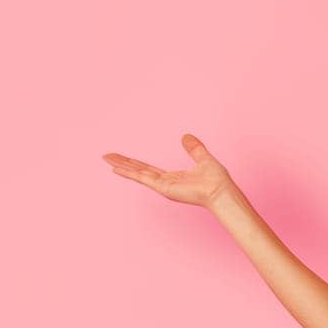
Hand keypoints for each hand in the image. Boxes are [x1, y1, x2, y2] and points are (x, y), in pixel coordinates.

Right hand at [102, 133, 236, 207]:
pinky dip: (129, 173)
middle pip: (138, 170)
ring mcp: (163, 186)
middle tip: (107, 156)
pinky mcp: (163, 188)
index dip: (135, 163)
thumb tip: (186, 136)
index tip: (122, 158)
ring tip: (106, 159)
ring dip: (121, 165)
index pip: (148, 168)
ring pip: (137, 173)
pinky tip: (116, 168)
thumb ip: (194, 148)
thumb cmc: (217, 180)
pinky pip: (142, 178)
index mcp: (173, 177)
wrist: (221, 191)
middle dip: (123, 163)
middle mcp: (165, 182)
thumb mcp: (203, 158)